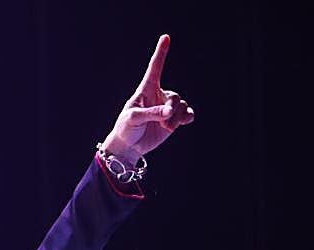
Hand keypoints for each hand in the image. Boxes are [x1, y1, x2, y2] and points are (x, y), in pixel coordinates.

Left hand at [101, 34, 194, 161]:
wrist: (129, 147)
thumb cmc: (125, 129)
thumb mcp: (133, 118)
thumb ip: (151, 113)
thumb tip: (169, 112)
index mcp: (145, 90)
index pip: (155, 69)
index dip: (161, 53)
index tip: (165, 37)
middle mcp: (158, 96)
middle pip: (174, 96)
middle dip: (172, 108)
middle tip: (165, 119)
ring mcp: (166, 108)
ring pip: (181, 106)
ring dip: (176, 118)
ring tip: (165, 127)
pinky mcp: (173, 120)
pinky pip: (188, 113)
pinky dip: (186, 118)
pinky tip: (182, 122)